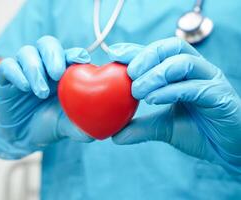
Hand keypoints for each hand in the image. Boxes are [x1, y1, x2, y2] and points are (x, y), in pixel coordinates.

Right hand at [0, 36, 92, 158]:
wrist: (23, 137)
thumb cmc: (50, 125)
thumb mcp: (67, 125)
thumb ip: (81, 125)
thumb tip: (98, 132)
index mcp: (63, 72)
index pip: (69, 54)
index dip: (76, 54)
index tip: (83, 61)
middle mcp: (44, 66)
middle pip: (47, 44)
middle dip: (53, 55)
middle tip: (58, 74)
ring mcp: (24, 70)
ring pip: (27, 52)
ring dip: (35, 69)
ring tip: (41, 92)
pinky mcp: (6, 78)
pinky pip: (7, 66)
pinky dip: (17, 74)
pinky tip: (25, 88)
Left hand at [108, 37, 240, 172]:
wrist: (228, 150)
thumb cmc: (199, 133)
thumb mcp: (163, 128)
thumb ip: (141, 127)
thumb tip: (115, 136)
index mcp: (183, 73)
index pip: (158, 53)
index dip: (135, 50)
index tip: (114, 53)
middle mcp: (197, 71)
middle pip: (172, 47)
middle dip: (146, 56)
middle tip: (129, 74)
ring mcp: (210, 81)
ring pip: (184, 62)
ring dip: (156, 74)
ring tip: (138, 90)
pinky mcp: (220, 96)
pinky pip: (195, 86)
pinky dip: (171, 90)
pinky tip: (153, 99)